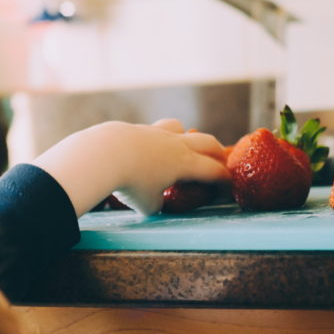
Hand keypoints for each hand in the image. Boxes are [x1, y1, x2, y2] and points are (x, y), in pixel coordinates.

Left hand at [32, 119, 229, 215]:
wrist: (104, 155)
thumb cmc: (130, 183)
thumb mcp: (147, 205)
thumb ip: (156, 204)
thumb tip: (155, 202)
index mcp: (185, 163)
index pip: (214, 170)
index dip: (224, 179)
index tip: (228, 186)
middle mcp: (175, 144)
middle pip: (206, 142)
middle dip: (216, 152)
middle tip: (220, 160)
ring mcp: (156, 133)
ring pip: (179, 128)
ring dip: (186, 136)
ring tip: (182, 146)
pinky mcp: (136, 129)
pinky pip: (153, 131)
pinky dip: (157, 139)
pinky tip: (146, 149)